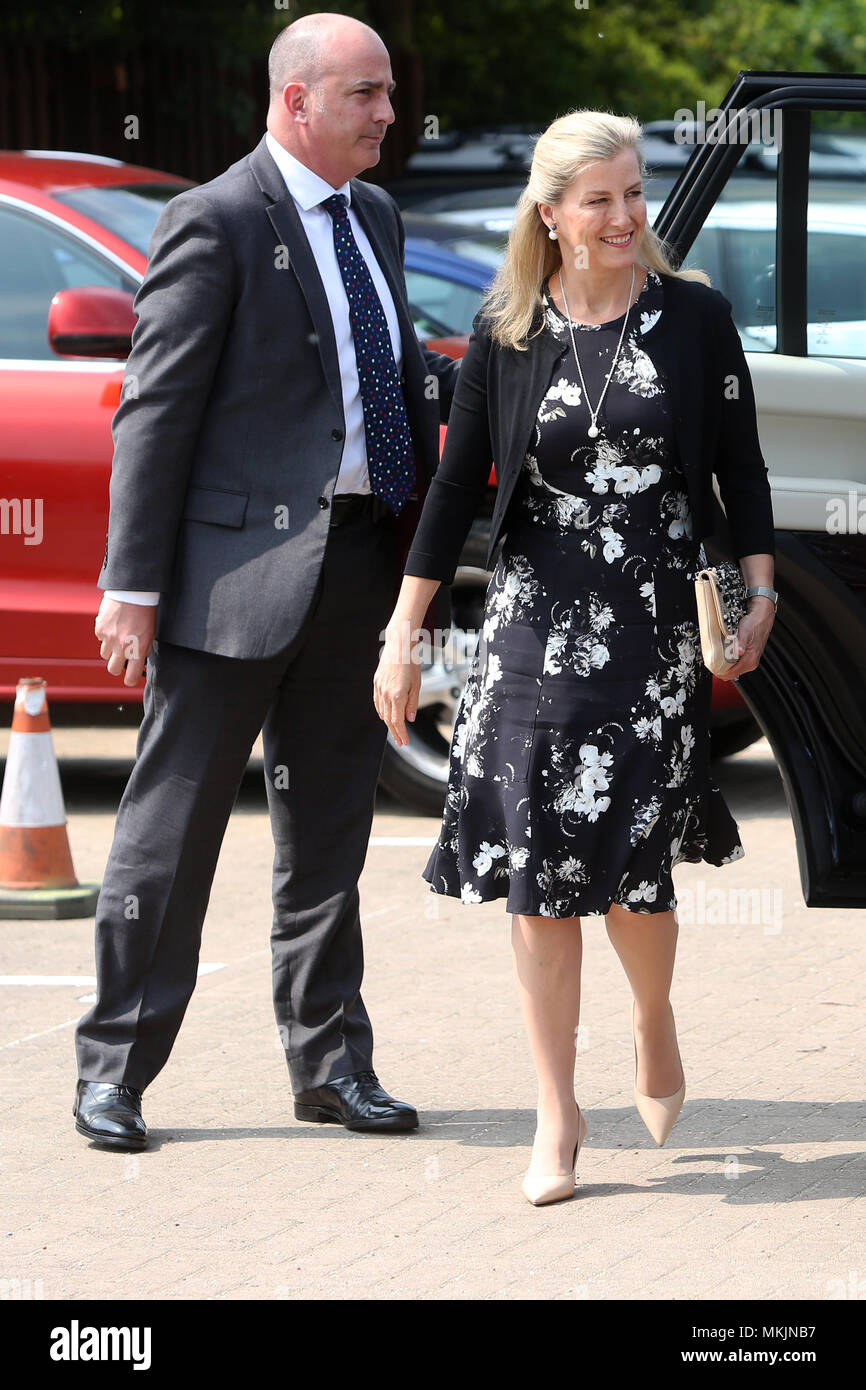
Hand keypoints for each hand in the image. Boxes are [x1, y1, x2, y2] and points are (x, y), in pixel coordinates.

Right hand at [94, 597, 156, 684]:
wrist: (134, 593)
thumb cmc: (145, 614)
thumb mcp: (149, 635)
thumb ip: (142, 651)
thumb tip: (137, 663)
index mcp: (137, 650)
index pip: (131, 677)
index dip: (130, 679)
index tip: (131, 678)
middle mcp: (122, 647)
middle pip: (113, 670)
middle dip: (117, 667)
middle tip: (122, 660)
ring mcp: (109, 638)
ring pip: (105, 654)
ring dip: (111, 650)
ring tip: (119, 637)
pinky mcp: (100, 629)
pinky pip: (100, 639)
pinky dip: (105, 635)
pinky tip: (113, 625)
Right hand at [373, 629, 421, 746]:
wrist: (398, 646)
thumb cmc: (410, 663)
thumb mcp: (416, 684)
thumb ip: (412, 703)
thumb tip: (410, 718)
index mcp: (397, 695)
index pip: (397, 721)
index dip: (401, 733)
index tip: (405, 742)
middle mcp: (386, 693)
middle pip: (389, 719)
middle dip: (395, 732)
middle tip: (401, 742)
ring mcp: (379, 688)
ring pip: (382, 711)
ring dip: (389, 723)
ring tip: (395, 731)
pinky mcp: (376, 683)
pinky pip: (377, 702)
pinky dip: (381, 711)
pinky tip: (384, 716)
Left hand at [717, 597, 774, 680]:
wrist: (762, 617)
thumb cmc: (754, 623)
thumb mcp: (745, 632)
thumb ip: (741, 643)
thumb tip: (739, 651)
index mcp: (750, 659)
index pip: (731, 674)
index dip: (719, 672)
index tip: (711, 666)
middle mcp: (751, 662)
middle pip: (731, 673)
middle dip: (720, 669)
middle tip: (711, 661)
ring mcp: (750, 660)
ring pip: (733, 669)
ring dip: (724, 665)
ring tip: (716, 658)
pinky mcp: (748, 656)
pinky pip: (735, 664)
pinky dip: (728, 662)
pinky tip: (723, 655)